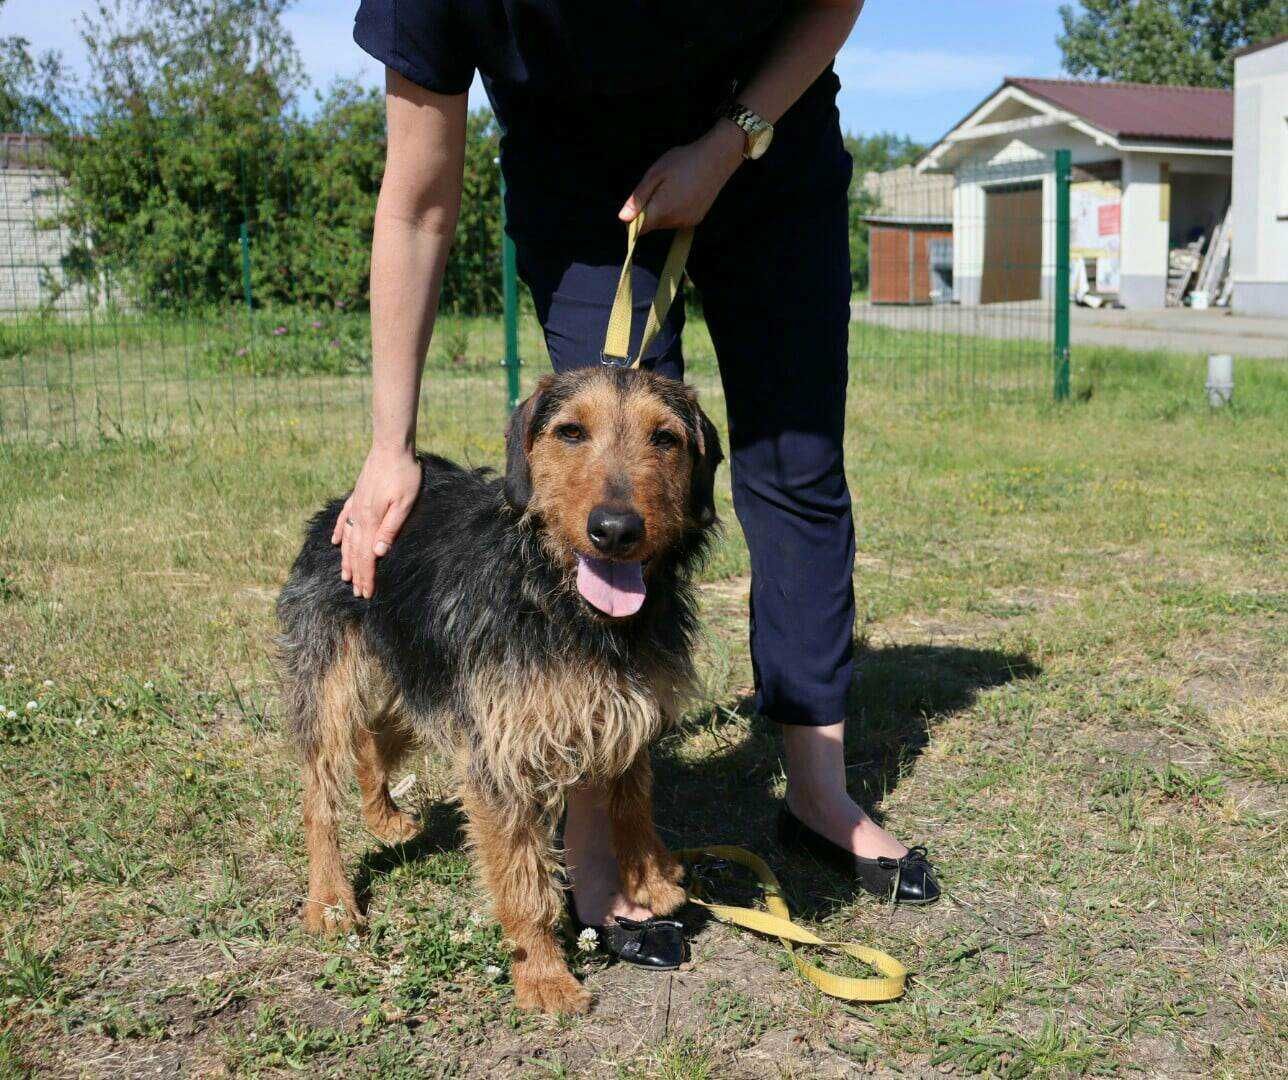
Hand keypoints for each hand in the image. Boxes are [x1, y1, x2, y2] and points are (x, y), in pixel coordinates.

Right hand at [331, 445, 421, 598]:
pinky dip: (339, 532)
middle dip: (357, 574)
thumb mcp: (405, 503)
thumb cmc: (404, 475)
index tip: (366, 593)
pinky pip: (343, 519)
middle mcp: (359, 516)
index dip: (367, 576)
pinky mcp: (356, 496)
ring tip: (345, 576)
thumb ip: (391, 528)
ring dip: (346, 559)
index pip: (367, 556)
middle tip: (358, 593)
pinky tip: (335, 542)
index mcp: (372, 521)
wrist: (391, 448)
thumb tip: (378, 553)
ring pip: (347, 539)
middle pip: (355, 551)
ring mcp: (356, 506)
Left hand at [619, 122, 744, 233]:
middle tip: (657, 186)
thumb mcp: (655, 174)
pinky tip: (682, 193)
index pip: (639, 229)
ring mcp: (687, 222)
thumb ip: (638, 198)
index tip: (636, 203)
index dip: (633, 220)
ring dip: (662, 210)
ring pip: (665, 223)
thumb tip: (622, 218)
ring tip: (672, 187)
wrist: (716, 159)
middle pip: (652, 225)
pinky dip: (675, 210)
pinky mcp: (696, 219)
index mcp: (662, 210)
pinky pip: (678, 220)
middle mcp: (675, 221)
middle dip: (649, 211)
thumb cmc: (683, 161)